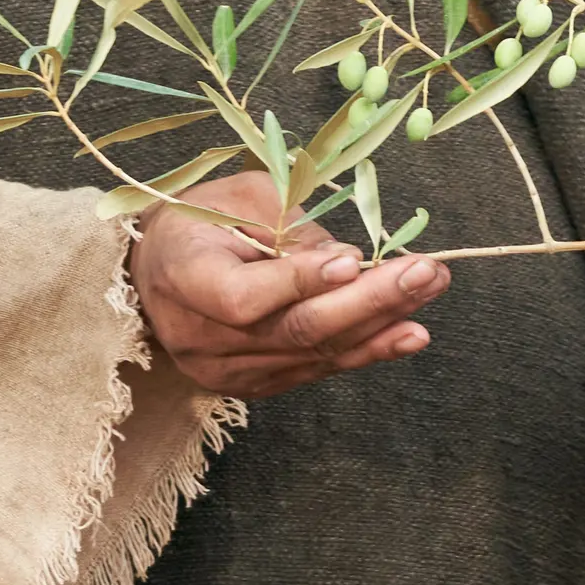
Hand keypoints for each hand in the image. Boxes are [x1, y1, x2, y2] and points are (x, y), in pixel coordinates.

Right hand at [131, 172, 449, 397]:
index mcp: (183, 279)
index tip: (353, 259)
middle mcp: (200, 337)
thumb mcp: (236, 198)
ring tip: (429, 292)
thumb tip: (349, 261)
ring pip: (313, 353)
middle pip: (293, 329)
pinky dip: (366, 350)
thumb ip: (288, 226)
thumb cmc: (199, 221)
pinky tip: (409, 333)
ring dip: (381, 323)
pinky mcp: (254, 385)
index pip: (244, 298)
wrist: (155, 273)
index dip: (299, 282)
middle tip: (425, 272)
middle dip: (368, 300)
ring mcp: (226, 371)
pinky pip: (316, 369)